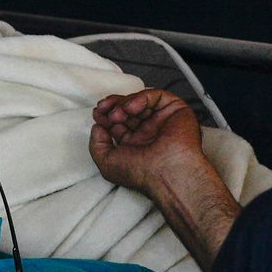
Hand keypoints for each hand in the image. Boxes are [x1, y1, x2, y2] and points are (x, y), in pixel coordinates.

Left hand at [89, 87, 208, 193]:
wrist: (166, 174)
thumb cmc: (141, 175)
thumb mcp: (106, 163)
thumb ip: (96, 145)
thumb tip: (97, 127)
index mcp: (135, 144)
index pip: (118, 123)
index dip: (106, 116)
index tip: (97, 114)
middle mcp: (148, 132)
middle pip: (128, 110)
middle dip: (113, 106)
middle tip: (104, 109)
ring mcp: (161, 121)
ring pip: (141, 101)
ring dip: (124, 103)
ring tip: (118, 113)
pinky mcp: (175, 110)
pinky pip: (156, 96)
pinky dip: (141, 97)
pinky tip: (131, 107)